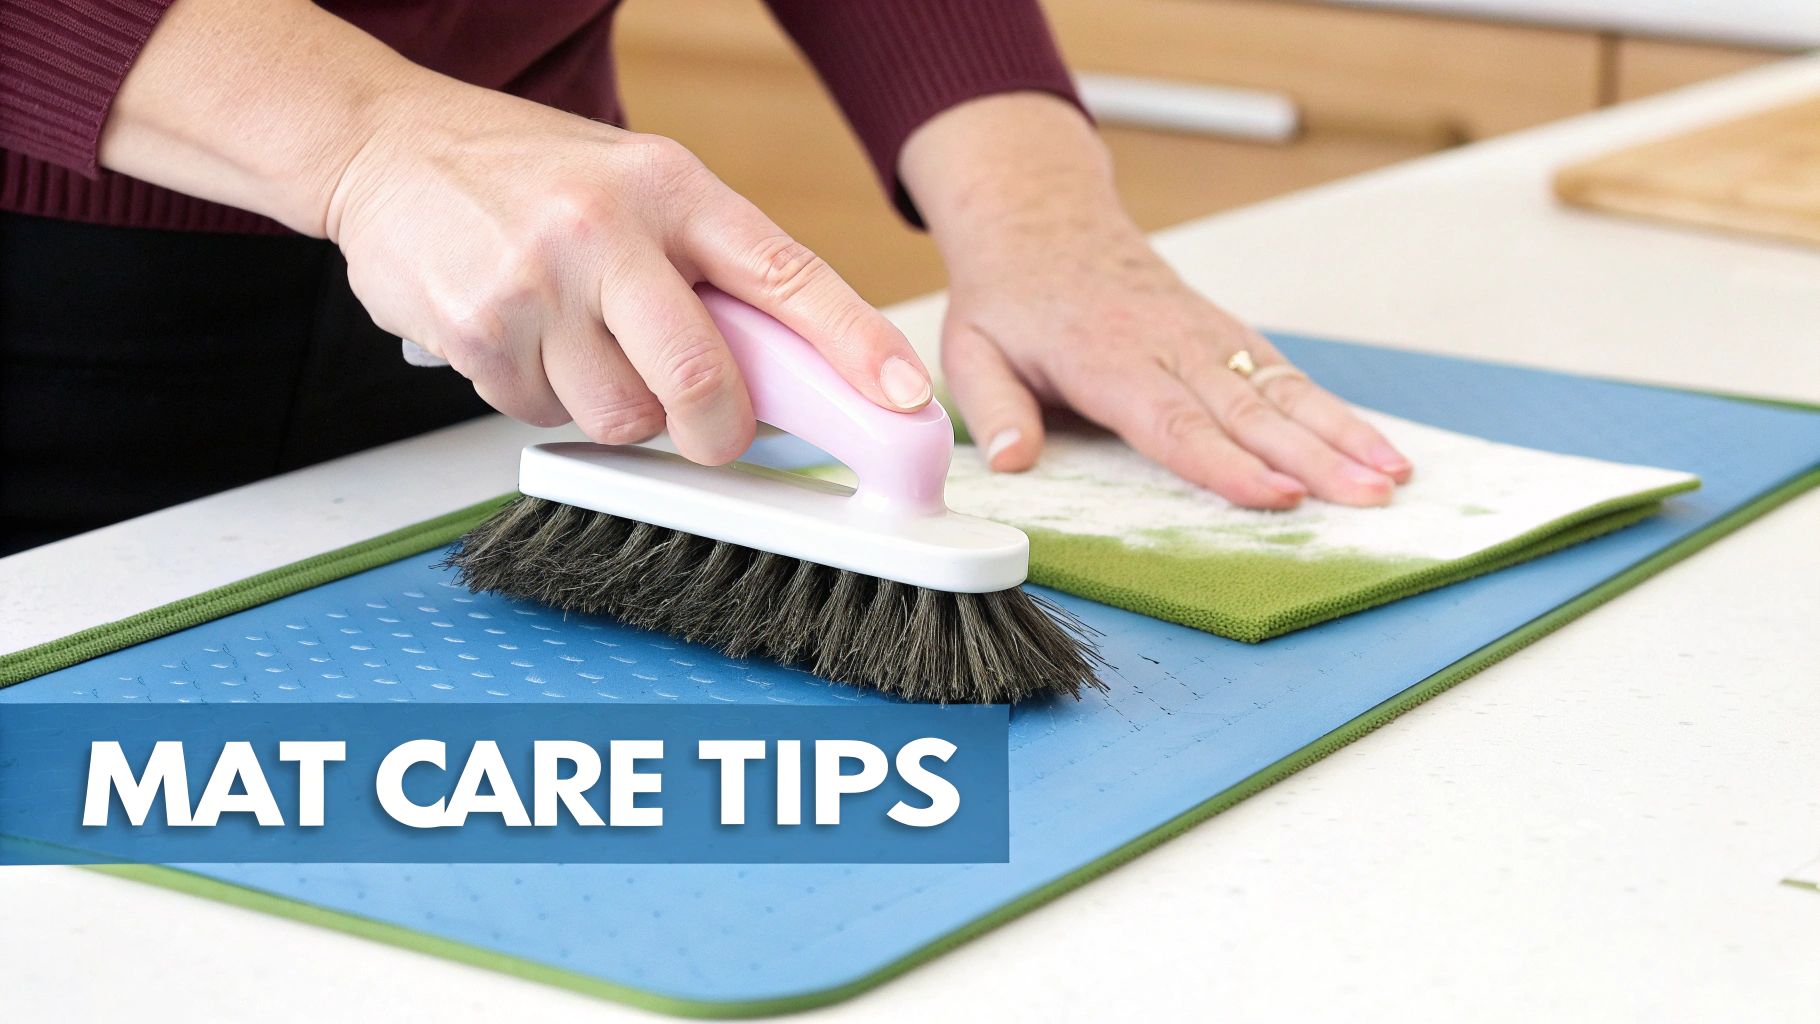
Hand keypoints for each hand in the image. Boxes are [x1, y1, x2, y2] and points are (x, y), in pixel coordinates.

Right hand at [327, 85, 929, 463]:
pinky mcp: (477, 332)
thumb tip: (794, 375)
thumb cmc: (531, 177)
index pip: (788, 275)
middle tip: (708, 426)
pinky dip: (546, 398)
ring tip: (581, 341)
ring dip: (617, 408)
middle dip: (716, 431)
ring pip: (624, 418)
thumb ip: (711, 268)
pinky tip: (526, 338)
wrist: (386, 146)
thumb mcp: (639, 188)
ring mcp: (537, 282)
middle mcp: (608, 228)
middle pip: (703, 382)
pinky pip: (545, 416)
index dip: (856, 347)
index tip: (905, 400)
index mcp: (672, 185)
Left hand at [941, 219, 1410, 507]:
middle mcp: (1168, 344)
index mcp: (1106, 357)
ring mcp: (1204, 336)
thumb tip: (1012, 462)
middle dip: (1315, 457)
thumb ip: (994, 407)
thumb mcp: (971, 349)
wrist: (1042, 221)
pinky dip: (1334, 411)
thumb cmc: (1009, 297)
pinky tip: (1376, 446)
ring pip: (1281, 391)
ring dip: (1342, 434)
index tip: (1278, 495)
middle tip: (1369, 498)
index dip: (1227, 463)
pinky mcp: (1225, 333)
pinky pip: (1284, 375)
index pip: (1173, 420)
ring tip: (1393, 477)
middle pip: (1247, 411)